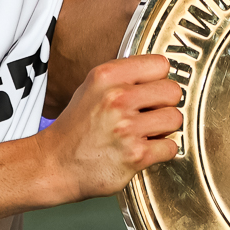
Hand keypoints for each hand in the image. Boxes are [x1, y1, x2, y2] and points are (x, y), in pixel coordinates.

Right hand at [39, 54, 182, 201]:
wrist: (54, 164)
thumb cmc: (76, 128)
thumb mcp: (92, 88)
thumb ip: (124, 77)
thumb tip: (160, 74)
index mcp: (107, 76)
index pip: (160, 64)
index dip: (158, 79)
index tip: (151, 89)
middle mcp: (117, 99)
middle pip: (173, 91)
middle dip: (164, 104)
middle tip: (149, 114)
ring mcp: (127, 128)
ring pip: (175, 119)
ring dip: (164, 128)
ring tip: (145, 132)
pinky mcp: (135, 156)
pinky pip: (170, 147)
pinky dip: (161, 151)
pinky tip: (143, 149)